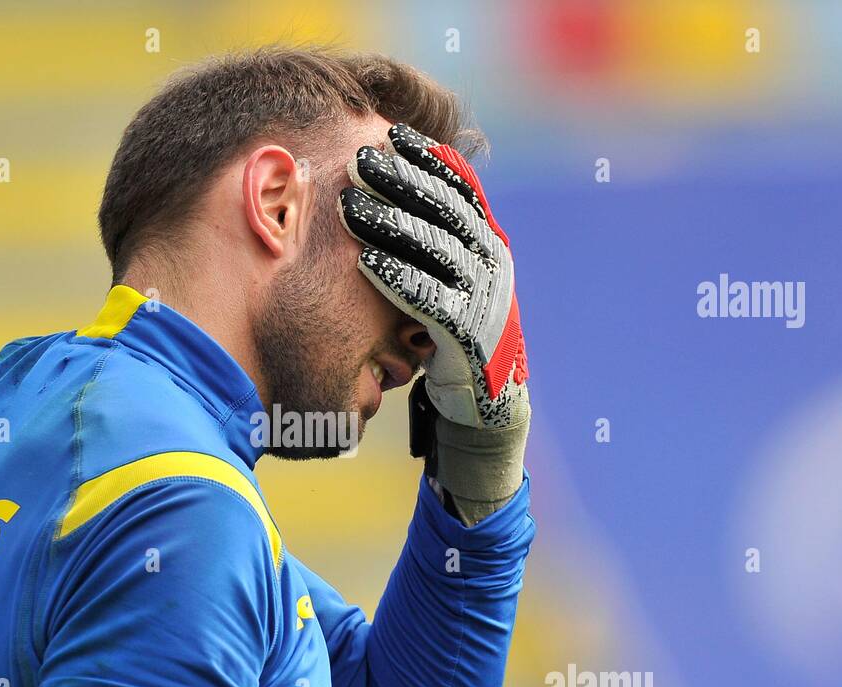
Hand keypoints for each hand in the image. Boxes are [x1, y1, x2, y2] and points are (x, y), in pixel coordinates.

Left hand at [337, 123, 527, 430]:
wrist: (485, 398)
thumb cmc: (454, 327)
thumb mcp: (450, 275)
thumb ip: (433, 237)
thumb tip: (393, 185)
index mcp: (489, 241)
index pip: (461, 188)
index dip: (428, 159)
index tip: (391, 134)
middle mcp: (493, 262)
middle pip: (445, 211)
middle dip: (401, 182)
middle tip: (359, 160)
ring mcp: (484, 298)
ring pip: (437, 250)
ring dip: (390, 224)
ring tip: (349, 205)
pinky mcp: (468, 334)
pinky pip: (430, 300)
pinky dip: (398, 278)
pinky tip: (366, 260)